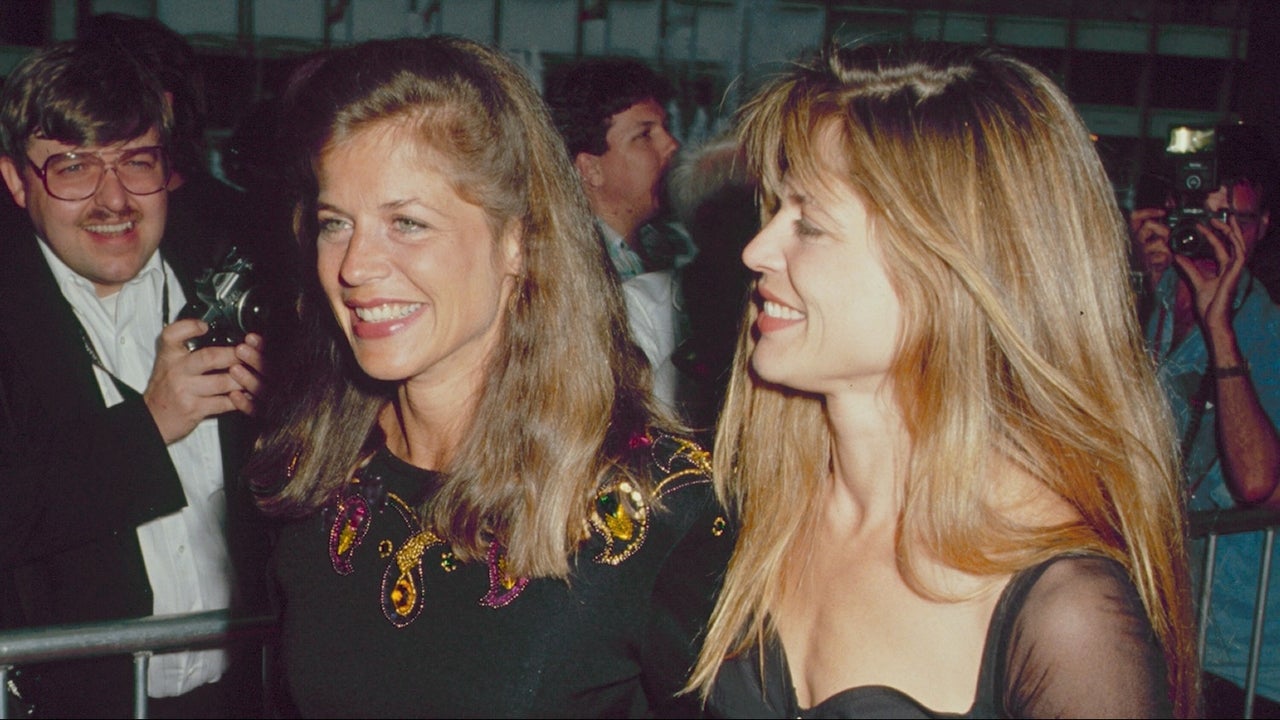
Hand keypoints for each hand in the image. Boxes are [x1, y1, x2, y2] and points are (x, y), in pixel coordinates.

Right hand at [144, 320, 263, 443]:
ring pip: (222, 382)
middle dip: (235, 354)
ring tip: (255, 374)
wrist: (152, 419)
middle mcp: (176, 371)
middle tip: (249, 352)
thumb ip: (185, 346)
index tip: (204, 326)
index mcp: (169, 356)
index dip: (190, 327)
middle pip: (209, 357)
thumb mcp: (168, 362)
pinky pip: (224, 403)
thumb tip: (211, 330)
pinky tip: (249, 394)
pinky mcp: (194, 409)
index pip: (172, 335)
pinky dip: (240, 399)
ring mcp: (185, 391)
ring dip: (244, 379)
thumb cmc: (165, 388)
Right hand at [1129, 207, 1172, 280]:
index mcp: (1130, 236)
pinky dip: (1167, 261)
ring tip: (1163, 257)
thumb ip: (1152, 234)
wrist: (1138, 287)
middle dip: (1163, 229)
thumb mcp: (1145, 247)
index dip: (1148, 212)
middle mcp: (1132, 243)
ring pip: (1160, 241)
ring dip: (1167, 250)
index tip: (1162, 212)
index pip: (1135, 217)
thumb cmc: (1143, 266)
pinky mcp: (1147, 263)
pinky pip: (1164, 256)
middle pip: (1149, 225)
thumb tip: (1165, 222)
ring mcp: (1140, 253)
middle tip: (1167, 237)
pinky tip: (1161, 265)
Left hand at [1173, 214, 1246, 333]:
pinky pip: (1238, 255)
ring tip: (1218, 220)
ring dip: (1229, 231)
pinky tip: (1226, 234)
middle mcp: (1231, 268)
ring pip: (1237, 245)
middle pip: (1233, 243)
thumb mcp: (1195, 282)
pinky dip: (1232, 243)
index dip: (1213, 235)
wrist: (1213, 321)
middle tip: (1219, 215)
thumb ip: (1188, 268)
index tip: (1202, 225)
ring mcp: (1235, 271)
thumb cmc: (1208, 306)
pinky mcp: (1235, 275)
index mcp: (1224, 270)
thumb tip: (1177, 255)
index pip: (1221, 247)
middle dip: (1228, 228)